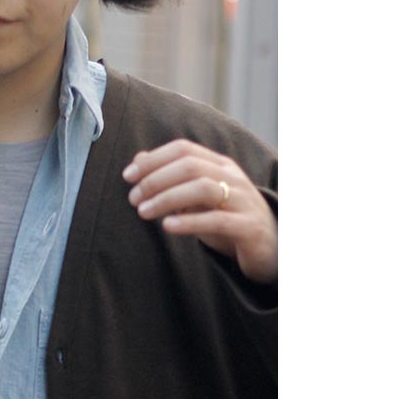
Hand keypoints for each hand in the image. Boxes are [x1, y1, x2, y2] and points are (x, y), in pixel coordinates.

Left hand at [123, 139, 276, 284]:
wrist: (270, 248)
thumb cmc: (228, 221)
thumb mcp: (197, 199)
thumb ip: (171, 180)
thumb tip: (138, 160)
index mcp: (219, 166)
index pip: (184, 150)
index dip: (154, 159)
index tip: (127, 176)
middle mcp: (232, 178)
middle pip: (190, 166)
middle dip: (156, 179)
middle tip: (132, 198)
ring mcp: (242, 200)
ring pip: (203, 188)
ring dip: (168, 198)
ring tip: (143, 211)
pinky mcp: (248, 227)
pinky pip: (217, 219)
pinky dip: (189, 222)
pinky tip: (168, 227)